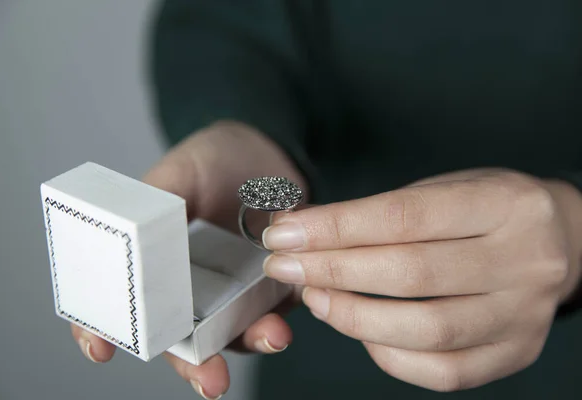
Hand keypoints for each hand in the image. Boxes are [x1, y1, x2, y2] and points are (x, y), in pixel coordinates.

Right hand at [70, 121, 306, 398]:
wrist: (266, 154)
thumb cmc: (212, 161)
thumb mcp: (179, 173)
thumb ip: (157, 200)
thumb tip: (140, 231)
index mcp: (156, 267)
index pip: (126, 308)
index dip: (106, 331)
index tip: (100, 349)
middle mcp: (191, 291)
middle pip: (183, 340)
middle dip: (193, 364)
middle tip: (208, 378)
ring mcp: (233, 294)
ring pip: (234, 335)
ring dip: (250, 344)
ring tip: (268, 338)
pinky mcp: (272, 289)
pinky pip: (274, 313)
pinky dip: (279, 320)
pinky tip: (283, 319)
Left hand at [263, 169, 581, 391]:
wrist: (557, 242)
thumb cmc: (486, 210)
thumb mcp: (443, 190)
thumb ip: (380, 214)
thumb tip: (303, 231)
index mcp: (506, 204)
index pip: (404, 217)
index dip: (336, 227)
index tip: (286, 233)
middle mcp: (524, 261)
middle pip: (411, 274)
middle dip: (334, 270)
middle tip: (285, 267)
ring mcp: (524, 314)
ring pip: (426, 330)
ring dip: (354, 316)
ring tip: (316, 297)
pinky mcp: (515, 353)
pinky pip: (443, 372)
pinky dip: (389, 356)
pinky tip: (360, 331)